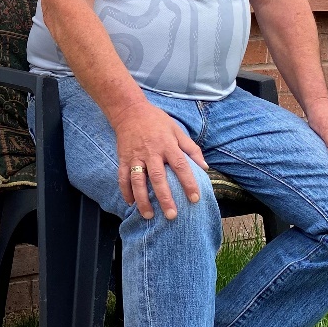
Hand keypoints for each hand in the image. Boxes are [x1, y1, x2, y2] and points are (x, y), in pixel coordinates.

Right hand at [112, 102, 206, 219]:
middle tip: (171, 215)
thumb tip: (205, 167)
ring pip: (138, 181)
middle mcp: (151, 152)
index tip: (195, 198)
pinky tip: (130, 203)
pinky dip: (125, 191)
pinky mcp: (123, 158)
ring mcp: (135, 156)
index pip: (180, 166)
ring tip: (149, 215)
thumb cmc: (157, 121)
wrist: (130, 111)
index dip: (188, 182)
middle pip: (158, 178)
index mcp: (167, 145)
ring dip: (142, 199)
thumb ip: (191, 148)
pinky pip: (123, 177)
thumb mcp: (177, 130)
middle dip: (165, 198)